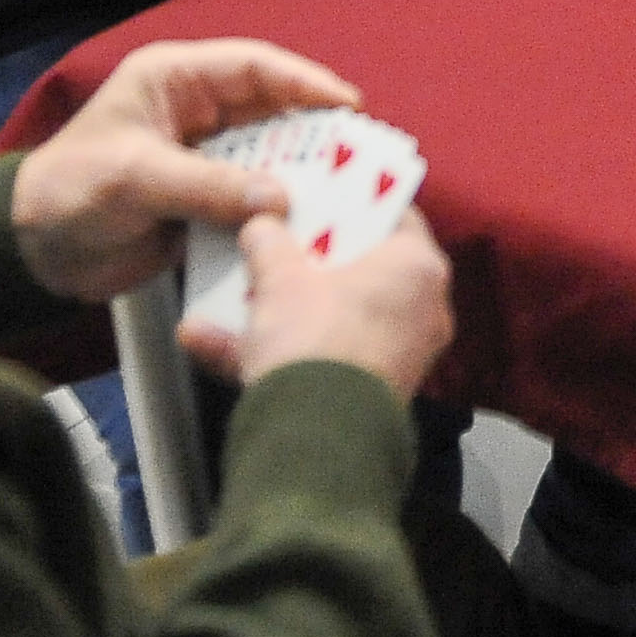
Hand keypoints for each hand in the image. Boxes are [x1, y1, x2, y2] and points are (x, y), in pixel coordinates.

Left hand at [9, 37, 363, 303]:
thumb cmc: (71, 192)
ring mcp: (202, 158)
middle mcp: (196, 112)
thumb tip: (281, 199)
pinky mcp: (203, 202)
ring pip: (268, 157)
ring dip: (300, 175)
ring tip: (347, 194)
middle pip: (271, 111)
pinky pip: (251, 200)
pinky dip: (276, 213)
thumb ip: (208, 185)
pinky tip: (307, 228)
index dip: (304, 82)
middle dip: (314, 131)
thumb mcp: (136, 178)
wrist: (30, 253)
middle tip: (361, 155)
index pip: (253, 67)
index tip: (349, 105)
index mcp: (176, 81)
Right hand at [187, 208, 455, 403]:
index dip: (353, 203)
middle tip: (278, 242)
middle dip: (311, 262)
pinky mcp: (369, 393)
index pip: (394, 215)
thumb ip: (269, 242)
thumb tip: (260, 225)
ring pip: (335, 319)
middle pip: (362, 270)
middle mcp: (423, 310)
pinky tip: (212, 345)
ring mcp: (399, 356)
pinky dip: (277, 352)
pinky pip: (321, 359)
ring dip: (281, 310)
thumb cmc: (315, 342)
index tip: (321, 197)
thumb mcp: (280, 280)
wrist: (315, 439)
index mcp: (418, 268)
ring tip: (234, 297)